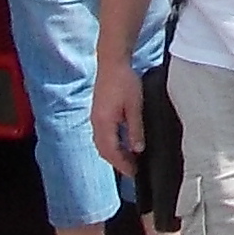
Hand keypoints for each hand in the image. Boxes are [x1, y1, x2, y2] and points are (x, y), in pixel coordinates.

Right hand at [92, 60, 142, 179]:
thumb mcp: (135, 106)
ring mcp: (95, 117)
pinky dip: (111, 143)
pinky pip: (102, 134)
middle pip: (104, 150)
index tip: (134, 173)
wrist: (112, 62)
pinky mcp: (98, 112)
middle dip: (117, 162)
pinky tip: (122, 141)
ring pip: (102, 143)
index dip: (122, 164)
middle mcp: (96, 123)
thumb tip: (138, 149)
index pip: (111, 151)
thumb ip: (135, 128)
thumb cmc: (124, 81)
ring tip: (129, 158)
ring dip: (114, 153)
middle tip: (133, 169)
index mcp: (104, 123)